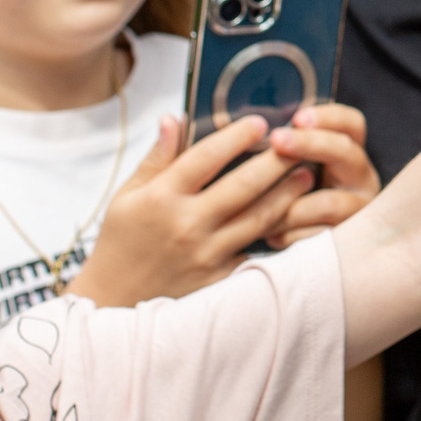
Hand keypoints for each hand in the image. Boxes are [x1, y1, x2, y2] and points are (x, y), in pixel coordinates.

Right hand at [68, 113, 310, 305]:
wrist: (113, 302)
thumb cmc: (120, 243)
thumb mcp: (127, 196)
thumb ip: (156, 158)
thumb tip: (174, 118)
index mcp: (161, 198)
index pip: (206, 156)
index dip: (236, 136)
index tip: (259, 122)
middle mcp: (187, 224)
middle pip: (244, 184)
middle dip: (276, 160)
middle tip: (298, 144)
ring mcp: (206, 253)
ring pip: (259, 217)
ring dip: (287, 193)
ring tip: (306, 174)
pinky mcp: (219, 277)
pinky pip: (256, 249)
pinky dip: (276, 231)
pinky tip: (295, 215)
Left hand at [262, 102, 379, 248]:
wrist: (310, 256)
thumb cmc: (292, 202)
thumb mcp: (297, 171)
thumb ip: (287, 150)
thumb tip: (257, 130)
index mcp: (350, 155)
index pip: (352, 125)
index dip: (329, 117)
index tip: (298, 117)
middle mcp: (362, 180)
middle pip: (345, 152)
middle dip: (309, 143)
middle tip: (277, 140)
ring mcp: (359, 212)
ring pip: (328, 202)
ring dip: (290, 203)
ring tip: (257, 208)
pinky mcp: (348, 242)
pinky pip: (318, 237)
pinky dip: (291, 235)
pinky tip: (271, 237)